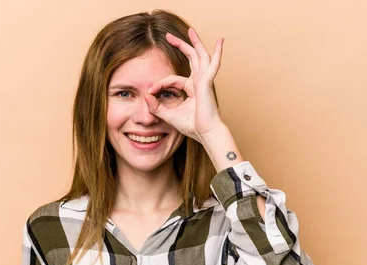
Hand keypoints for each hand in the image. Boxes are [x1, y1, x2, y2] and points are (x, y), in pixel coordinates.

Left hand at [144, 27, 224, 141]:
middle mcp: (199, 82)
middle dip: (180, 45)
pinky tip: (220, 41)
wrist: (204, 133)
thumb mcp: (167, 114)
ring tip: (190, 30)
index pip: (172, 79)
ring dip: (195, 42)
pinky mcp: (208, 82)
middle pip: (190, 58)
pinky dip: (217, 53)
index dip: (159, 84)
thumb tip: (145, 95)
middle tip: (168, 36)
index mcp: (191, 88)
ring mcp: (204, 80)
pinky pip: (213, 64)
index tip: (149, 92)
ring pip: (200, 56)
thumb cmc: (191, 126)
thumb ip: (155, 106)